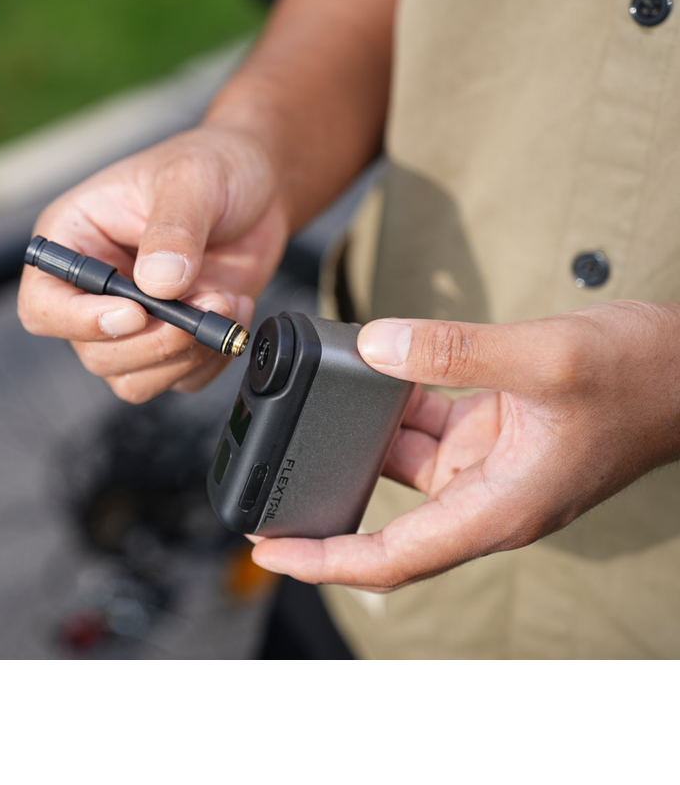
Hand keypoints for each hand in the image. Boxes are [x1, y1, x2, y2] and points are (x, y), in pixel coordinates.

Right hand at [18, 125, 288, 402]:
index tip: (135, 311)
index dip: (79, 320)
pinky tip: (234, 311)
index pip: (43, 304)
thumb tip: (159, 284)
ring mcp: (136, 320)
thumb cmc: (212, 165)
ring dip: (185, 354)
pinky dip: (212, 358)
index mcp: (74, 241)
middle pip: (93, 352)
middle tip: (202, 305)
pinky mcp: (174, 340)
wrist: (258, 183)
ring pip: (134, 378)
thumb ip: (173, 230)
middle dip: (153, 341)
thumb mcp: (190, 180)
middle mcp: (96, 289)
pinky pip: (181, 379)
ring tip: (224, 303)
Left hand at [251, 300, 679, 590]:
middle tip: (267, 481)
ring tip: (307, 410)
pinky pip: (424, 423)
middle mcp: (486, 496)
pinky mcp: (491, 429)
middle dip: (327, 500)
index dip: (326, 562)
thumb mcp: (546, 359)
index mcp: (497, 509)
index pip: (393, 559)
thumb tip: (375, 346)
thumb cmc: (642, 378)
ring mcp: (488, 463)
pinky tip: (369, 370)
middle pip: (386, 519)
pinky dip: (394, 401)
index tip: (270, 552)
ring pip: (401, 462)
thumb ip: (455, 352)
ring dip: (358, 436)